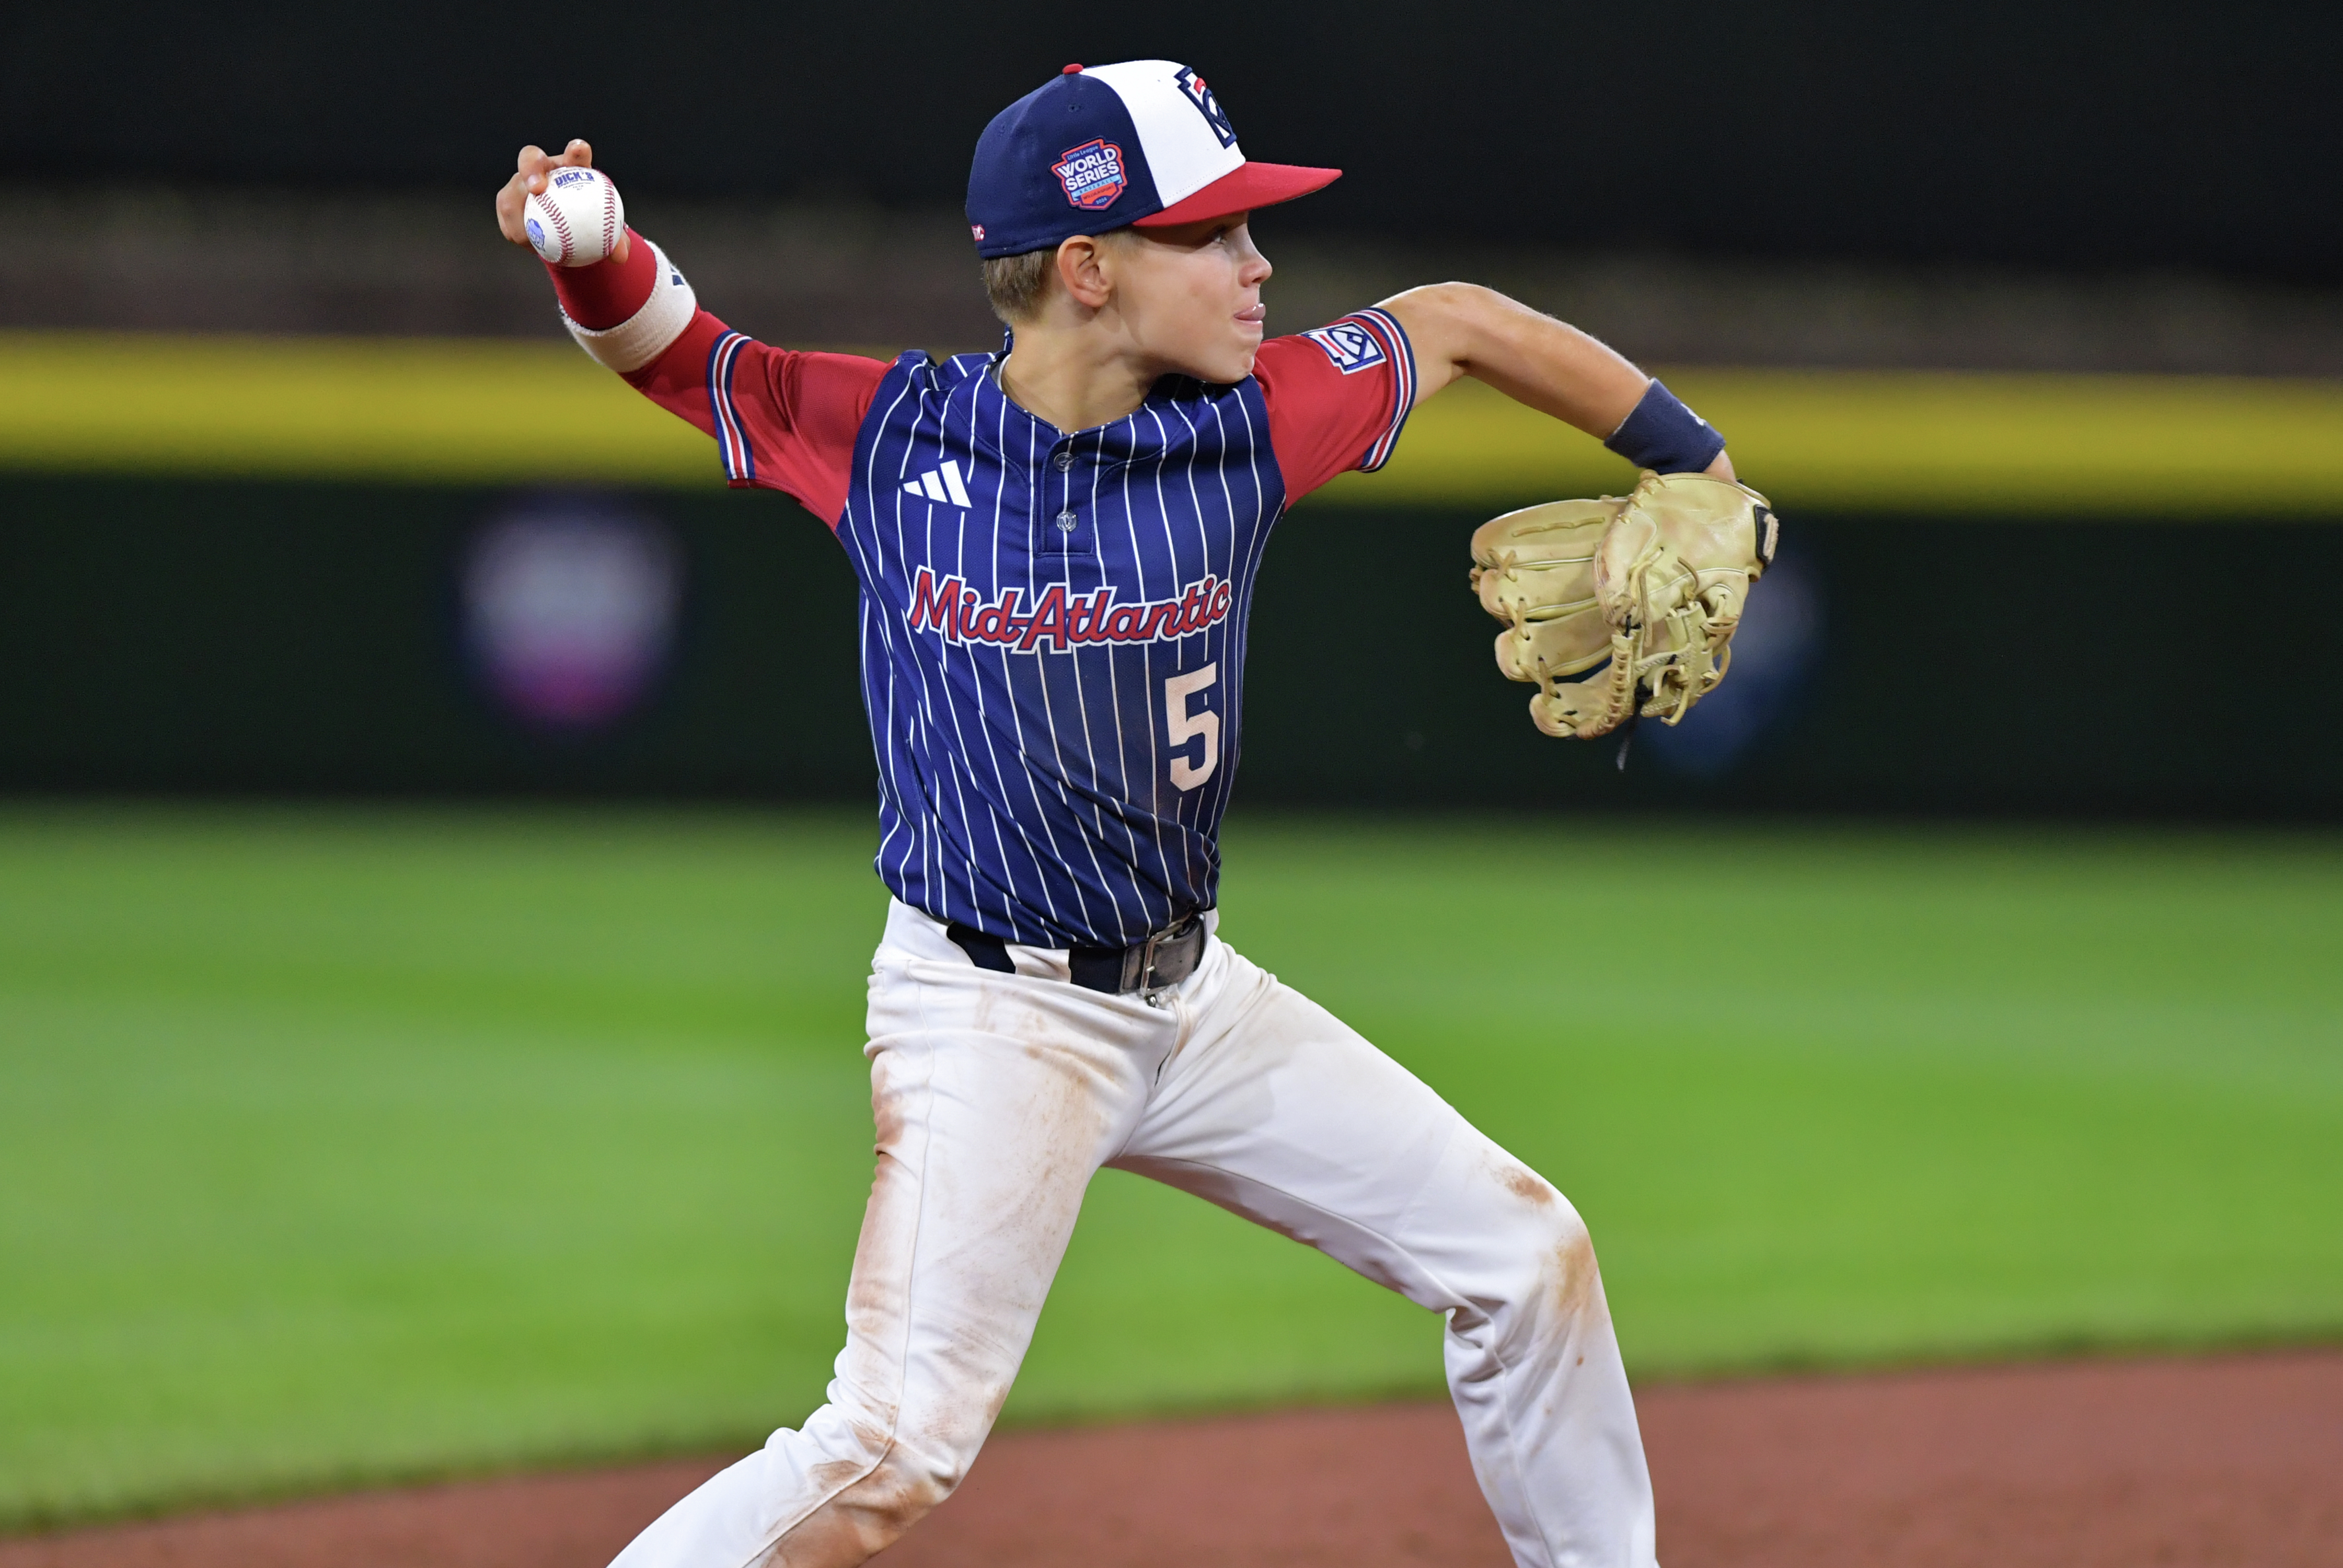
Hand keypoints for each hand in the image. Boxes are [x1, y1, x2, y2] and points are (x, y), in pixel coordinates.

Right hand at [495, 140, 631, 263]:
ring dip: (519, 215)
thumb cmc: (590, 225)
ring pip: (510, 195)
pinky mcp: (507, 203)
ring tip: (530, 236)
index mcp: (571, 167)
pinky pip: (507, 220)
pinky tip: (530, 247)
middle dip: (531, 168)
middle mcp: (543, 169)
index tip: (579, 152)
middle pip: (530, 158)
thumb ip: (614, 239)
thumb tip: (621, 254)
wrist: (566, 233)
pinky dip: (518, 234)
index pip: (576, 154)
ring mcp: (519, 184)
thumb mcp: (605, 232)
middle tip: (537, 189)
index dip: (577, 150)